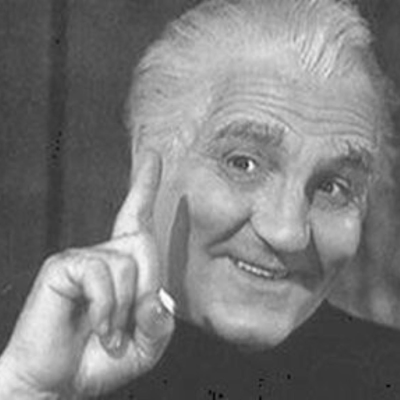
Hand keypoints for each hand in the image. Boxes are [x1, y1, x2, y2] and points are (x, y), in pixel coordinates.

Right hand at [0, 151, 174, 398]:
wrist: (58, 384)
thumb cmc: (101, 361)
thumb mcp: (146, 345)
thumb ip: (161, 321)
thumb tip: (157, 296)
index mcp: (124, 266)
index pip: (138, 217)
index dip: (146, 185)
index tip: (153, 155)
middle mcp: (105, 254)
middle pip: (145, 247)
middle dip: (143, 292)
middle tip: (123, 328)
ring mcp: (83, 257)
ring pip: (127, 265)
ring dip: (122, 310)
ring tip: (107, 332)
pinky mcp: (64, 266)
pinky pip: (101, 275)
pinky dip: (105, 309)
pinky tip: (95, 327)